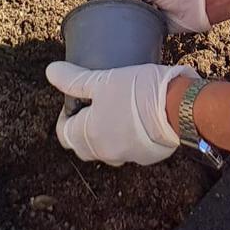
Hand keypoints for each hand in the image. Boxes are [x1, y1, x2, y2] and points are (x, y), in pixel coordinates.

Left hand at [46, 59, 197, 165]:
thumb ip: (75, 79)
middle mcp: (104, 152)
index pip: (64, 134)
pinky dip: (126, 137)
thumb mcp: (103, 79)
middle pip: (82, 145)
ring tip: (115, 108)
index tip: (77, 100)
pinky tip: (136, 118)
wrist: (178, 107)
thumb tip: (50, 72)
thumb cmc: (139, 91)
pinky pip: (127, 149)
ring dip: (105, 133)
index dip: (66, 116)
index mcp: (89, 135)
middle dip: (82, 127)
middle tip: (94, 103)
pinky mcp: (146, 157)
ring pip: (105, 149)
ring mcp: (126, 156)